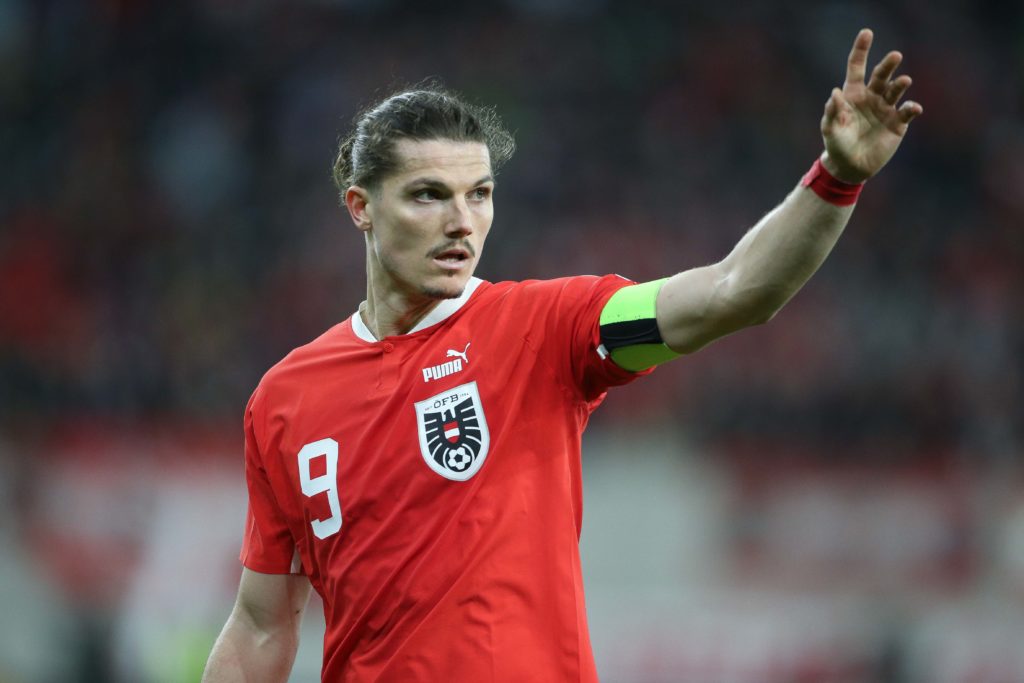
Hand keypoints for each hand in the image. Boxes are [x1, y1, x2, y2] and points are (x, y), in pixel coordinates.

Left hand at [820, 29, 922, 183]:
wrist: (851, 167)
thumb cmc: (838, 145)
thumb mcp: (830, 130)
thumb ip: (832, 112)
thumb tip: (835, 93)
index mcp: (853, 94)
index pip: (857, 68)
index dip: (861, 50)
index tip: (867, 33)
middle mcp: (871, 97)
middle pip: (881, 75)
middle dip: (888, 65)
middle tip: (895, 56)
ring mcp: (886, 108)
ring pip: (895, 90)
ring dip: (900, 84)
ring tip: (903, 81)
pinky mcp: (898, 123)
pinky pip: (907, 111)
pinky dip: (911, 108)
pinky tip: (913, 108)